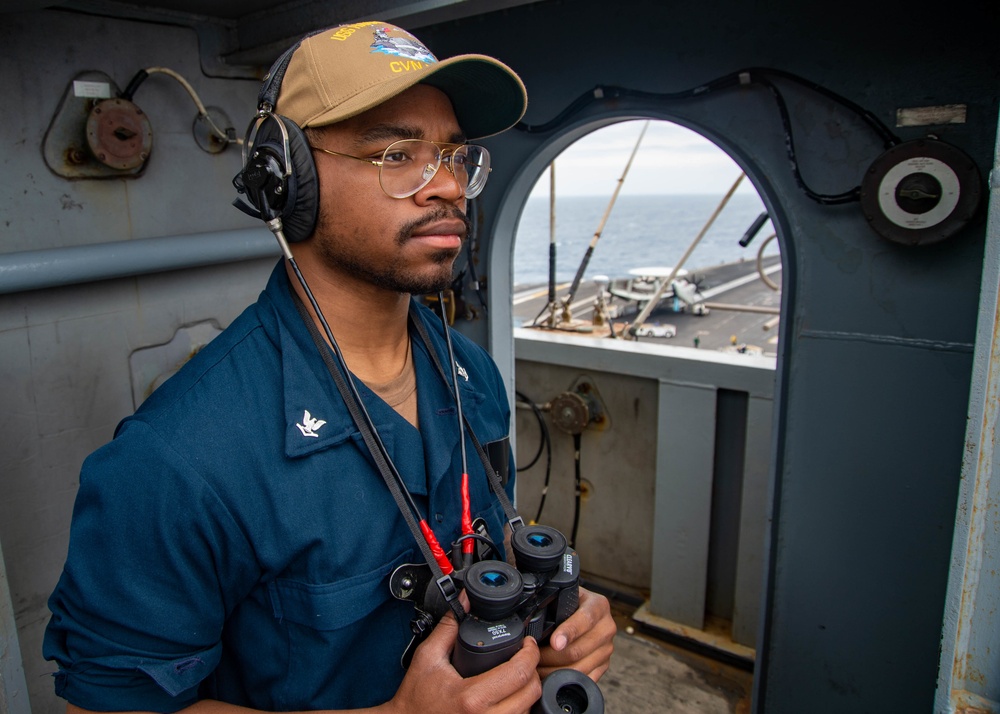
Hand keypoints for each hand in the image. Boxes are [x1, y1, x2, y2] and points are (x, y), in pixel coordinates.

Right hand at [389, 609, 541, 713]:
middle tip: (524, 658)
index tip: (528, 644)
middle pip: (531, 693)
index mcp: (471, 697)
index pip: (519, 674)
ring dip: (526, 692)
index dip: (530, 653)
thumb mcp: (428, 657)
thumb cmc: (415, 697)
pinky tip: (507, 697)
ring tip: (515, 677)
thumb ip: (449, 627)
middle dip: (533, 671)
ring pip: (527, 711)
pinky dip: (517, 708)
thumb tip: (464, 602)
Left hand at [538, 587, 615, 680]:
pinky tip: (550, 676)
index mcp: (599, 605)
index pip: (585, 620)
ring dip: (554, 671)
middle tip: (532, 658)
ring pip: (579, 668)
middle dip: (550, 656)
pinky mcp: (604, 665)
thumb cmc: (570, 603)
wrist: (585, 610)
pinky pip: (584, 679)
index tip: (554, 642)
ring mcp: (607, 648)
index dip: (568, 632)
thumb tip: (533, 620)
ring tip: (536, 669)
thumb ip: (554, 602)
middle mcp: (607, 627)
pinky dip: (565, 681)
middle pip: (578, 650)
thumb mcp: (565, 595)